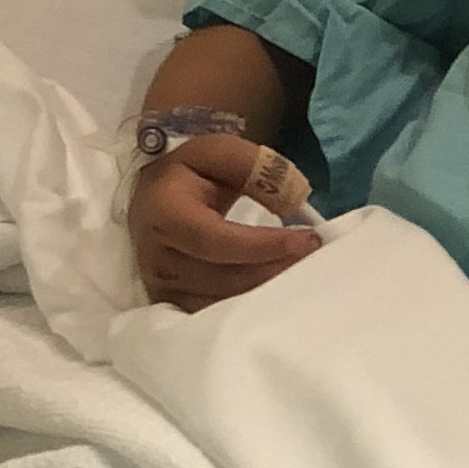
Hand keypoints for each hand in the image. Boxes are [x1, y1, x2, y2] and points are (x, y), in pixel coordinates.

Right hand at [131, 133, 321, 311]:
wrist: (153, 200)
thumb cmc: (188, 175)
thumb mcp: (216, 152)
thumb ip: (251, 165)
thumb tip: (291, 199)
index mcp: (164, 215)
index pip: (215, 240)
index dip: (263, 245)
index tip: (307, 240)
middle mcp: (157, 258)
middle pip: (224, 277)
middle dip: (275, 268)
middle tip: (315, 257)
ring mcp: (163, 288)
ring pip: (225, 301)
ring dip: (269, 289)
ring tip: (303, 270)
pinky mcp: (174, 306)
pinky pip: (217, 315)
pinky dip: (253, 307)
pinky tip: (279, 291)